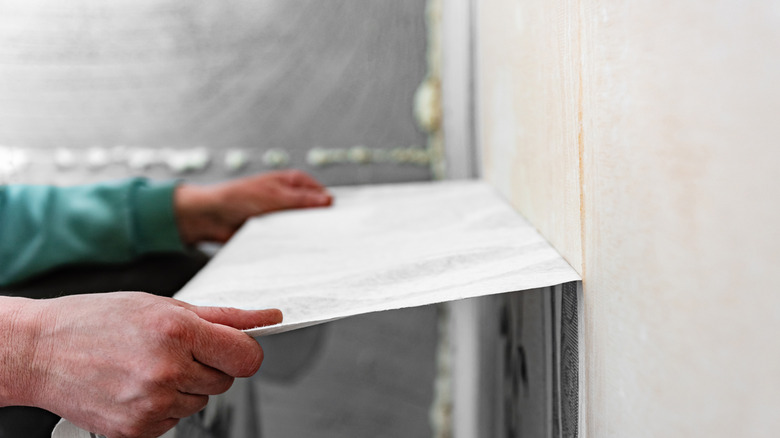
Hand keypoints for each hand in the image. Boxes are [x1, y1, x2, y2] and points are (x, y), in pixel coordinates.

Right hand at [0, 293, 281, 437]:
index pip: (246, 356)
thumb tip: (267, 318)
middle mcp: (166, 369)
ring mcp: (152, 404)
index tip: (234, 348)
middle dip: (207, 364)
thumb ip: (223, 316)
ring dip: (184, 386)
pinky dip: (163, 406)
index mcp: (177, 331)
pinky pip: (175, 420)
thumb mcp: (162, 305)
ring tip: (147, 366)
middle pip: (225, 380)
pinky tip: (136, 386)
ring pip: (201, 400)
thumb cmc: (96, 322)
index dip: (244, 352)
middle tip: (172, 350)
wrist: (39, 353)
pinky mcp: (138, 430)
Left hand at [175, 170, 332, 243]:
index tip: (344, 222)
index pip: (322, 194)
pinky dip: (294, 246)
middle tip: (335, 238)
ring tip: (320, 248)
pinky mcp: (275, 233)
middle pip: (316, 213)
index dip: (333, 208)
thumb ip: (302, 199)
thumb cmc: (238, 197)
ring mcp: (284, 217)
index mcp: (294, 183)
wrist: (211, 217)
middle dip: (322, 224)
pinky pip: (290, 240)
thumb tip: (329, 201)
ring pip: (304, 228)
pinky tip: (301, 253)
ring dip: (307, 236)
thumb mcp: (274, 195)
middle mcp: (292, 199)